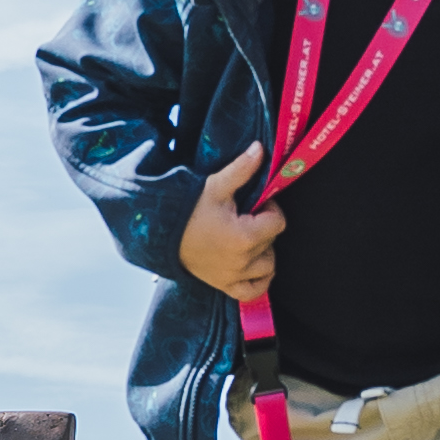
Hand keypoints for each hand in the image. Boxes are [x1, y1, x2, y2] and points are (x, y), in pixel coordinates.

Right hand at [179, 141, 283, 300]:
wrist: (161, 233)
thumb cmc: (188, 209)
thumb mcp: (215, 186)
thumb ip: (242, 169)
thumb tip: (260, 148)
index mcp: (244, 237)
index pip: (278, 222)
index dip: (270, 208)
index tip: (256, 203)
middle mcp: (242, 261)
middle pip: (273, 242)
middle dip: (264, 227)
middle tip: (246, 216)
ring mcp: (234, 276)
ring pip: (268, 266)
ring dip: (264, 251)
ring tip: (247, 236)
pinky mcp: (225, 285)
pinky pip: (254, 290)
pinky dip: (260, 279)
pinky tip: (254, 264)